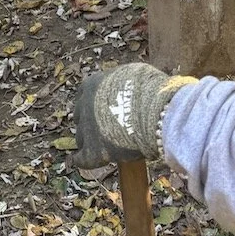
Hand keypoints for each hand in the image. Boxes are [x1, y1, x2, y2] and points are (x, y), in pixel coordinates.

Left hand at [73, 63, 195, 168]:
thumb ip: (121, 80)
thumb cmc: (150, 91)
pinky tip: (80, 160)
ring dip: (89, 140)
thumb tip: (127, 83)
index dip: (92, 103)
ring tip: (104, 145)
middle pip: (81, 116)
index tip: (100, 108)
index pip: (84, 94)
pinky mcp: (93, 152)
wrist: (154, 114)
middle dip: (90, 121)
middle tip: (105, 127)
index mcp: (92, 86)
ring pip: (81, 137)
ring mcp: (87, 130)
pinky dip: (81, 160)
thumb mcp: (133, 74)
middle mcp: (84, 106)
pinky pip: (81, 159)